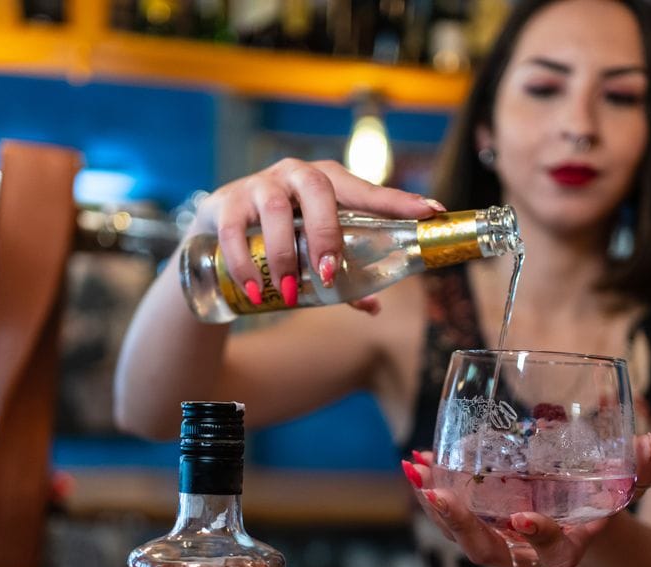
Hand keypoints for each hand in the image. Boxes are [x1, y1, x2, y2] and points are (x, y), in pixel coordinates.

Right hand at [190, 158, 444, 311]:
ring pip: (275, 212)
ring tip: (289, 293)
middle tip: (329, 273)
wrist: (218, 228)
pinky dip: (245, 264)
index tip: (432, 211)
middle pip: (318, 192)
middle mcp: (296, 175)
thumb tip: (374, 307)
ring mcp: (260, 184)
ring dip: (285, 256)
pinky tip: (257, 292)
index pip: (367, 190)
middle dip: (326, 235)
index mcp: (329, 182)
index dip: (399, 201)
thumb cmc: (282, 235)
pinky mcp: (226, 202)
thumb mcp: (312, 250)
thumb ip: (342, 275)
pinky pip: (234, 232)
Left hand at [401, 433, 650, 566]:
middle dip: (460, 526)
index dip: (539, 537)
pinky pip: (450, 514)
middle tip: (438, 495)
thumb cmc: (603, 500)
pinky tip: (415, 461)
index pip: (553, 553)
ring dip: (435, 506)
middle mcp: (525, 550)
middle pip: (487, 553)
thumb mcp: (627, 485)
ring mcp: (498, 538)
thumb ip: (642, 471)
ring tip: (416, 470)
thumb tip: (650, 444)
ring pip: (460, 535)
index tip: (522, 517)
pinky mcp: (479, 522)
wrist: (579, 516)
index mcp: (567, 546)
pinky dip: (431, 488)